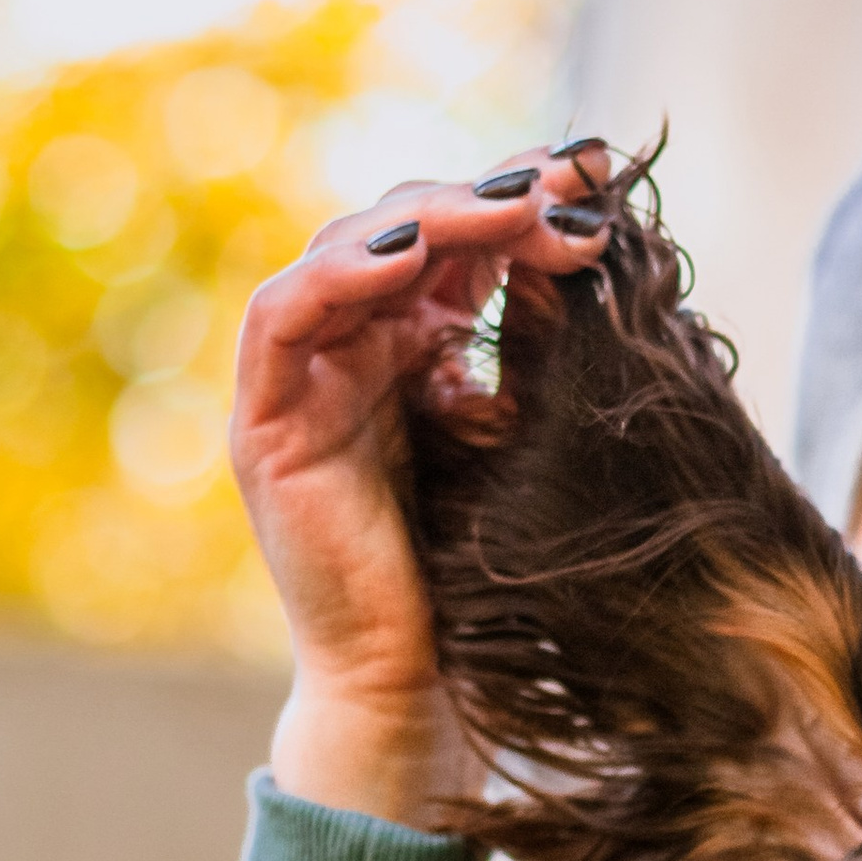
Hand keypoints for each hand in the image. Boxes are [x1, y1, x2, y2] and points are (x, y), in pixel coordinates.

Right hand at [232, 138, 619, 827]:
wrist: (418, 683)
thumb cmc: (481, 575)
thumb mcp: (520, 439)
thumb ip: (528, 354)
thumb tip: (585, 257)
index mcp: (411, 350)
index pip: (456, 244)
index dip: (519, 202)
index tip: (596, 177)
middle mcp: (349, 353)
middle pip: (401, 232)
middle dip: (486, 197)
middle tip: (565, 185)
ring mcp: (299, 385)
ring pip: (343, 255)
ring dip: (426, 219)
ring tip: (505, 207)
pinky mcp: (265, 424)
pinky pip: (282, 318)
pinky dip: (339, 275)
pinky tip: (405, 256)